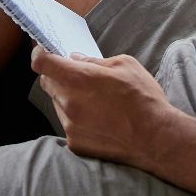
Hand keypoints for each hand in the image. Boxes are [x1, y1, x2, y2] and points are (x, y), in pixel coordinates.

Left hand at [30, 47, 184, 167]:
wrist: (156, 138)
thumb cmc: (143, 99)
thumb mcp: (125, 65)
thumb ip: (95, 61)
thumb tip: (77, 60)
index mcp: (79, 78)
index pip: (41, 63)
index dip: (40, 54)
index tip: (45, 52)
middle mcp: (69, 102)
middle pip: (47, 83)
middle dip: (57, 76)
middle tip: (76, 76)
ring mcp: (70, 125)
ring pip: (57, 104)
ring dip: (68, 98)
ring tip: (95, 101)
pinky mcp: (74, 143)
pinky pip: (67, 124)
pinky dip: (76, 118)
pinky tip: (98, 119)